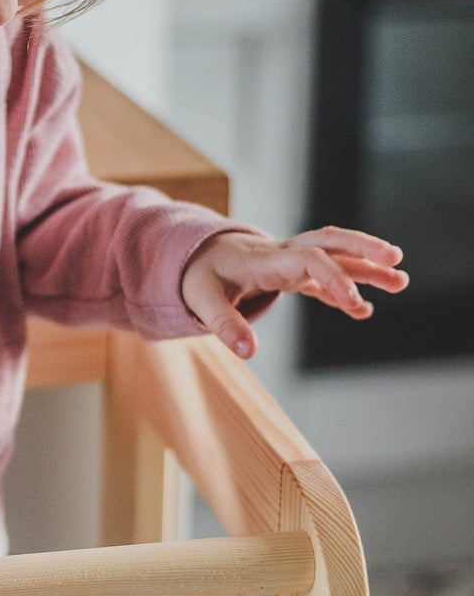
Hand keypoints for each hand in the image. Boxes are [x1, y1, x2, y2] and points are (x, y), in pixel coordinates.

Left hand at [180, 225, 409, 358]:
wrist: (195, 257)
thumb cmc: (198, 277)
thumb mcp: (202, 302)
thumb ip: (225, 326)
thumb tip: (248, 353)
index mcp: (263, 260)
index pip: (306, 259)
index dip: (331, 276)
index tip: (352, 300)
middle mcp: (282, 255)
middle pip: (329, 242)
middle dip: (362, 249)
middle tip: (395, 260)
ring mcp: (289, 262)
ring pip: (334, 256)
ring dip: (366, 267)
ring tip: (400, 281)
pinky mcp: (290, 273)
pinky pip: (323, 276)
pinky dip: (344, 289)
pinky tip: (364, 309)